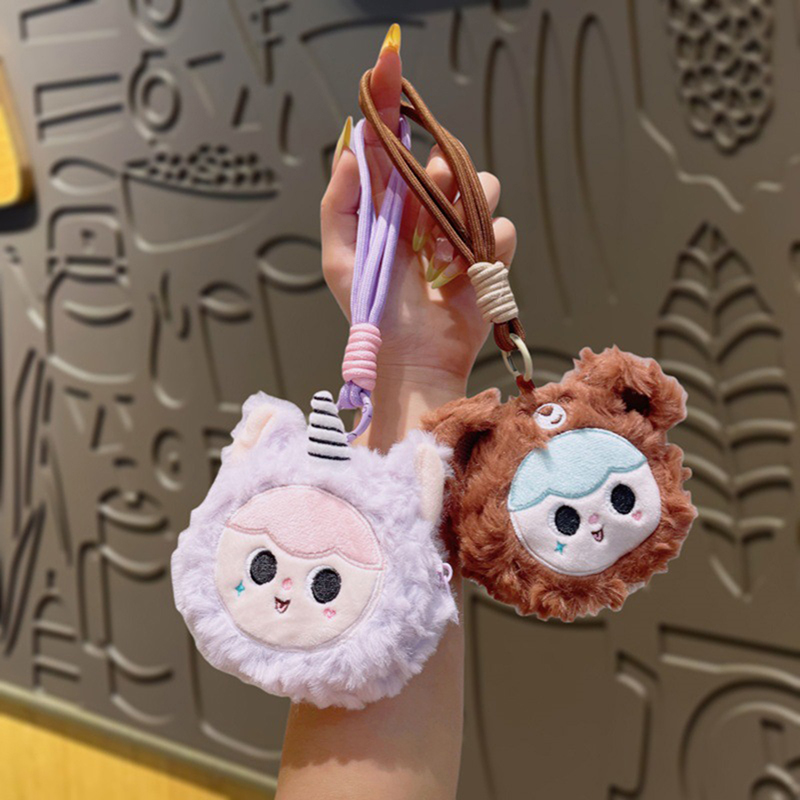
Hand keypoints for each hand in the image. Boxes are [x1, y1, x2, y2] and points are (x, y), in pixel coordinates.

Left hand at [320, 26, 516, 394]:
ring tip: (445, 251)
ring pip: (482, 183)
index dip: (388, 99)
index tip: (388, 59)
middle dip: (438, 173)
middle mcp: (426, 212)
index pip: (390, 141)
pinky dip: (488, 248)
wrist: (413, 361)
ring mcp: (460, 232)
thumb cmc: (374, 314)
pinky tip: (465, 274)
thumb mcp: (341, 257)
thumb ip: (341, 201)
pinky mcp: (489, 257)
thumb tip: (353, 147)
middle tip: (424, 210)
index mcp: (388, 207)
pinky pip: (503, 228)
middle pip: (444, 156)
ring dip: (468, 208)